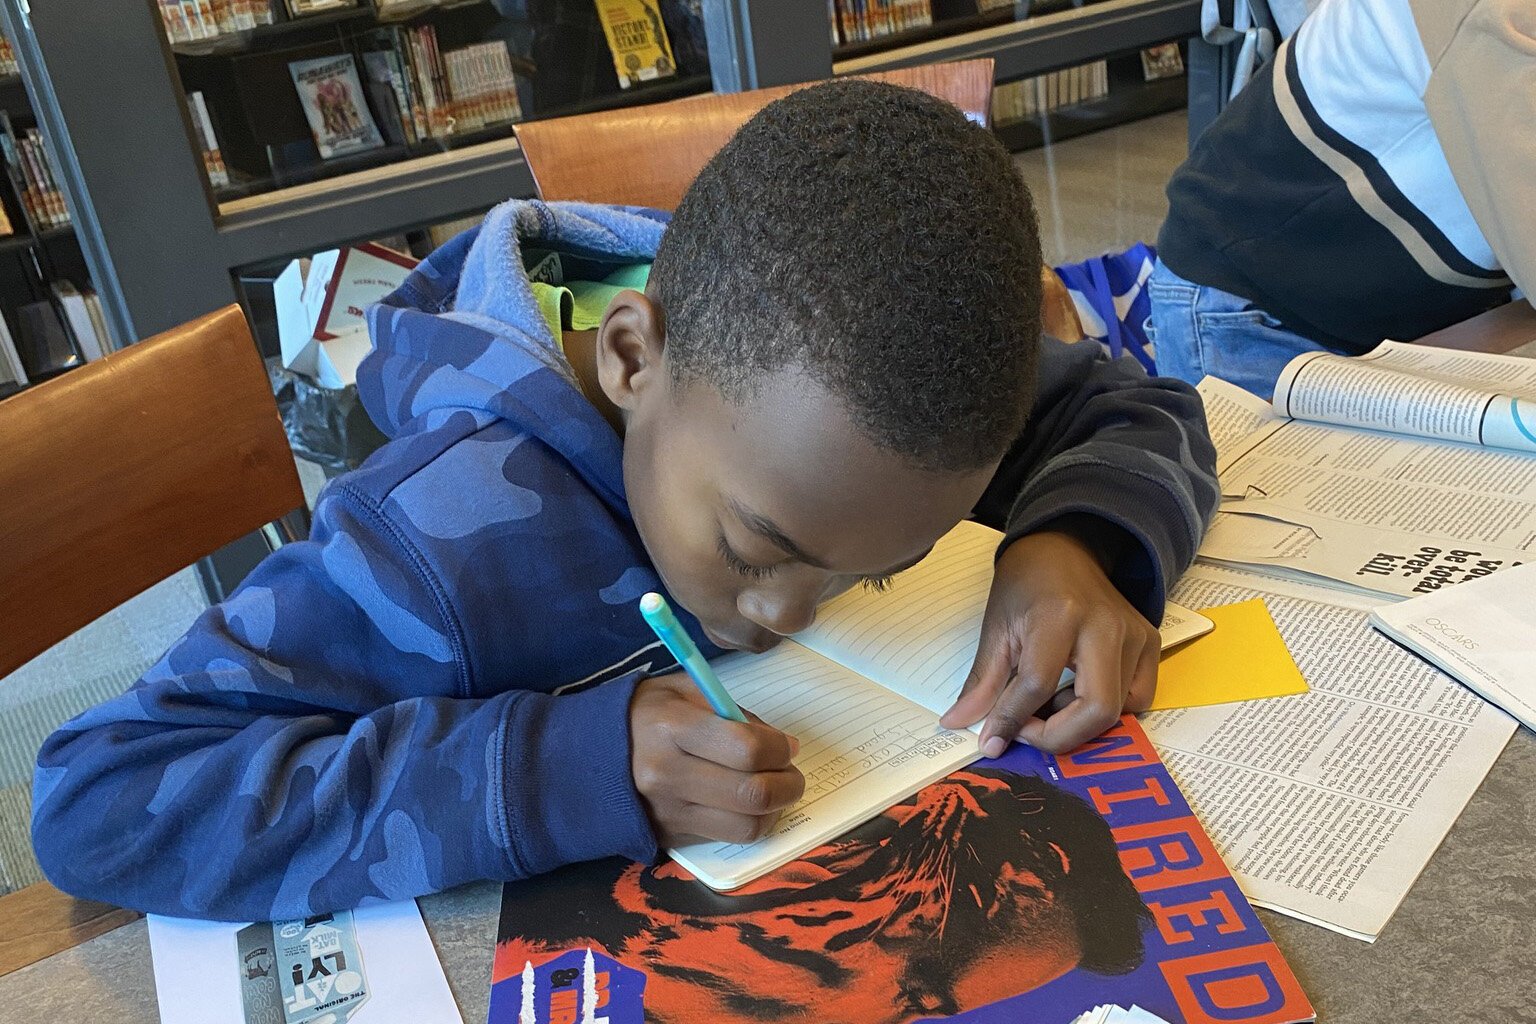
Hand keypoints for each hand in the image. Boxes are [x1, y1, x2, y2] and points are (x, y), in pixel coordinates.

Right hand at [630, 673, 804, 845]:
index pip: (746, 749)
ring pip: (747, 824)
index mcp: (672, 728)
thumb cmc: (641, 715)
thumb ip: (730, 710)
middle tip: (791, 772)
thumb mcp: (681, 691)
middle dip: (788, 783)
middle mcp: (669, 774)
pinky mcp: (672, 834)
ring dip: (776, 809)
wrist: (584, 757)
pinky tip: (753, 807)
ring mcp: (670, 810)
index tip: (787, 745)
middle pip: (752, 793)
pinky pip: (729, 837)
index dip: (779, 749)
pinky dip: (753, 823)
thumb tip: (778, 742)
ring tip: (776, 790)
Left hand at [939, 529, 1158, 753]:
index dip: (1011, 721)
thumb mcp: (996, 628)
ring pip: (1119, 711)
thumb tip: (958, 725)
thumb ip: (982, 683)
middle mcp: (1106, 626)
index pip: (1037, 686)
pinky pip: (1138, 698)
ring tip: (1048, 703)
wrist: (1063, 549)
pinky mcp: (1150, 643)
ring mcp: (1135, 635)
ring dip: (1079, 723)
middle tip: (1026, 730)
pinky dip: (1107, 711)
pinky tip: (1075, 694)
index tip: (991, 741)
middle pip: (1096, 710)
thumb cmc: (1025, 584)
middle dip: (1057, 736)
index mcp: (1060, 615)